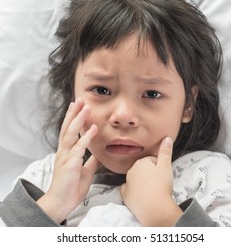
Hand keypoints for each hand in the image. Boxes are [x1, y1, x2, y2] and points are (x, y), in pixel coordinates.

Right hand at [37, 98, 99, 222]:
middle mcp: (64, 151)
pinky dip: (86, 137)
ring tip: (86, 107)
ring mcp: (65, 157)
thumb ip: (90, 161)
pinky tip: (93, 128)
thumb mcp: (84, 171)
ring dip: (79, 119)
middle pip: (67, 128)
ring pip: (71, 133)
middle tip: (80, 99)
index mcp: (66, 152)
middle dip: (74, 113)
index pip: (68, 131)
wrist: (62, 203)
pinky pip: (79, 148)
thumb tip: (98, 154)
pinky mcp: (70, 165)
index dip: (73, 118)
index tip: (77, 106)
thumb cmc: (71, 187)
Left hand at [120, 137, 182, 225]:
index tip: (163, 174)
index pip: (151, 160)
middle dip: (150, 173)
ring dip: (143, 182)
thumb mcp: (166, 166)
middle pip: (143, 169)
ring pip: (136, 179)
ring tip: (153, 190)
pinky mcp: (125, 195)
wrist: (155, 208)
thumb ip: (166, 151)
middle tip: (159, 182)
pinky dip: (133, 191)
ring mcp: (127, 183)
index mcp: (140, 162)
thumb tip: (167, 138)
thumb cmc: (161, 185)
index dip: (159, 167)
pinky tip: (140, 194)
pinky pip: (128, 190)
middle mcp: (131, 171)